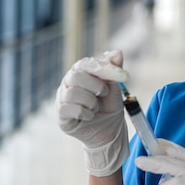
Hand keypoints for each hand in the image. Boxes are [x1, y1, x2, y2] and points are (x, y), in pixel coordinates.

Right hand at [55, 50, 130, 176]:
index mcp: (81, 72)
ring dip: (91, 102)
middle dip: (95, 86)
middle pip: (75, 76)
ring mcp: (62, 98)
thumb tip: (117, 52)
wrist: (109, 131)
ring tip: (96, 107)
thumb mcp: (115, 87)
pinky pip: (68, 109)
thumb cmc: (109, 106)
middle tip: (103, 94)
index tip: (123, 75)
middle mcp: (68, 83)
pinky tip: (90, 116)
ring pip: (72, 93)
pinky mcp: (61, 114)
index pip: (86, 64)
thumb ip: (114, 70)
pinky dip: (85, 113)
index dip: (104, 68)